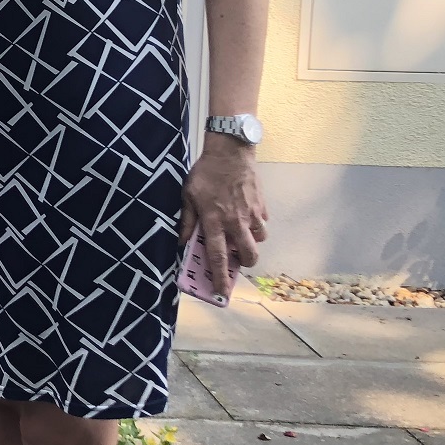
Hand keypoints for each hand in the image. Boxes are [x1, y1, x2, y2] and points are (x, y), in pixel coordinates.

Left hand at [179, 135, 269, 296]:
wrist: (231, 152)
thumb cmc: (205, 173)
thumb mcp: (188, 195)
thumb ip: (187, 220)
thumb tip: (182, 241)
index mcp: (214, 220)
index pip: (217, 255)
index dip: (219, 276)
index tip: (221, 292)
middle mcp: (235, 221)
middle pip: (247, 255)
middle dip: (242, 264)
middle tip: (234, 259)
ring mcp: (252, 214)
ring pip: (258, 241)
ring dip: (250, 242)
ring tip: (238, 234)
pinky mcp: (262, 206)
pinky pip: (262, 224)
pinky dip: (256, 226)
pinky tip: (245, 217)